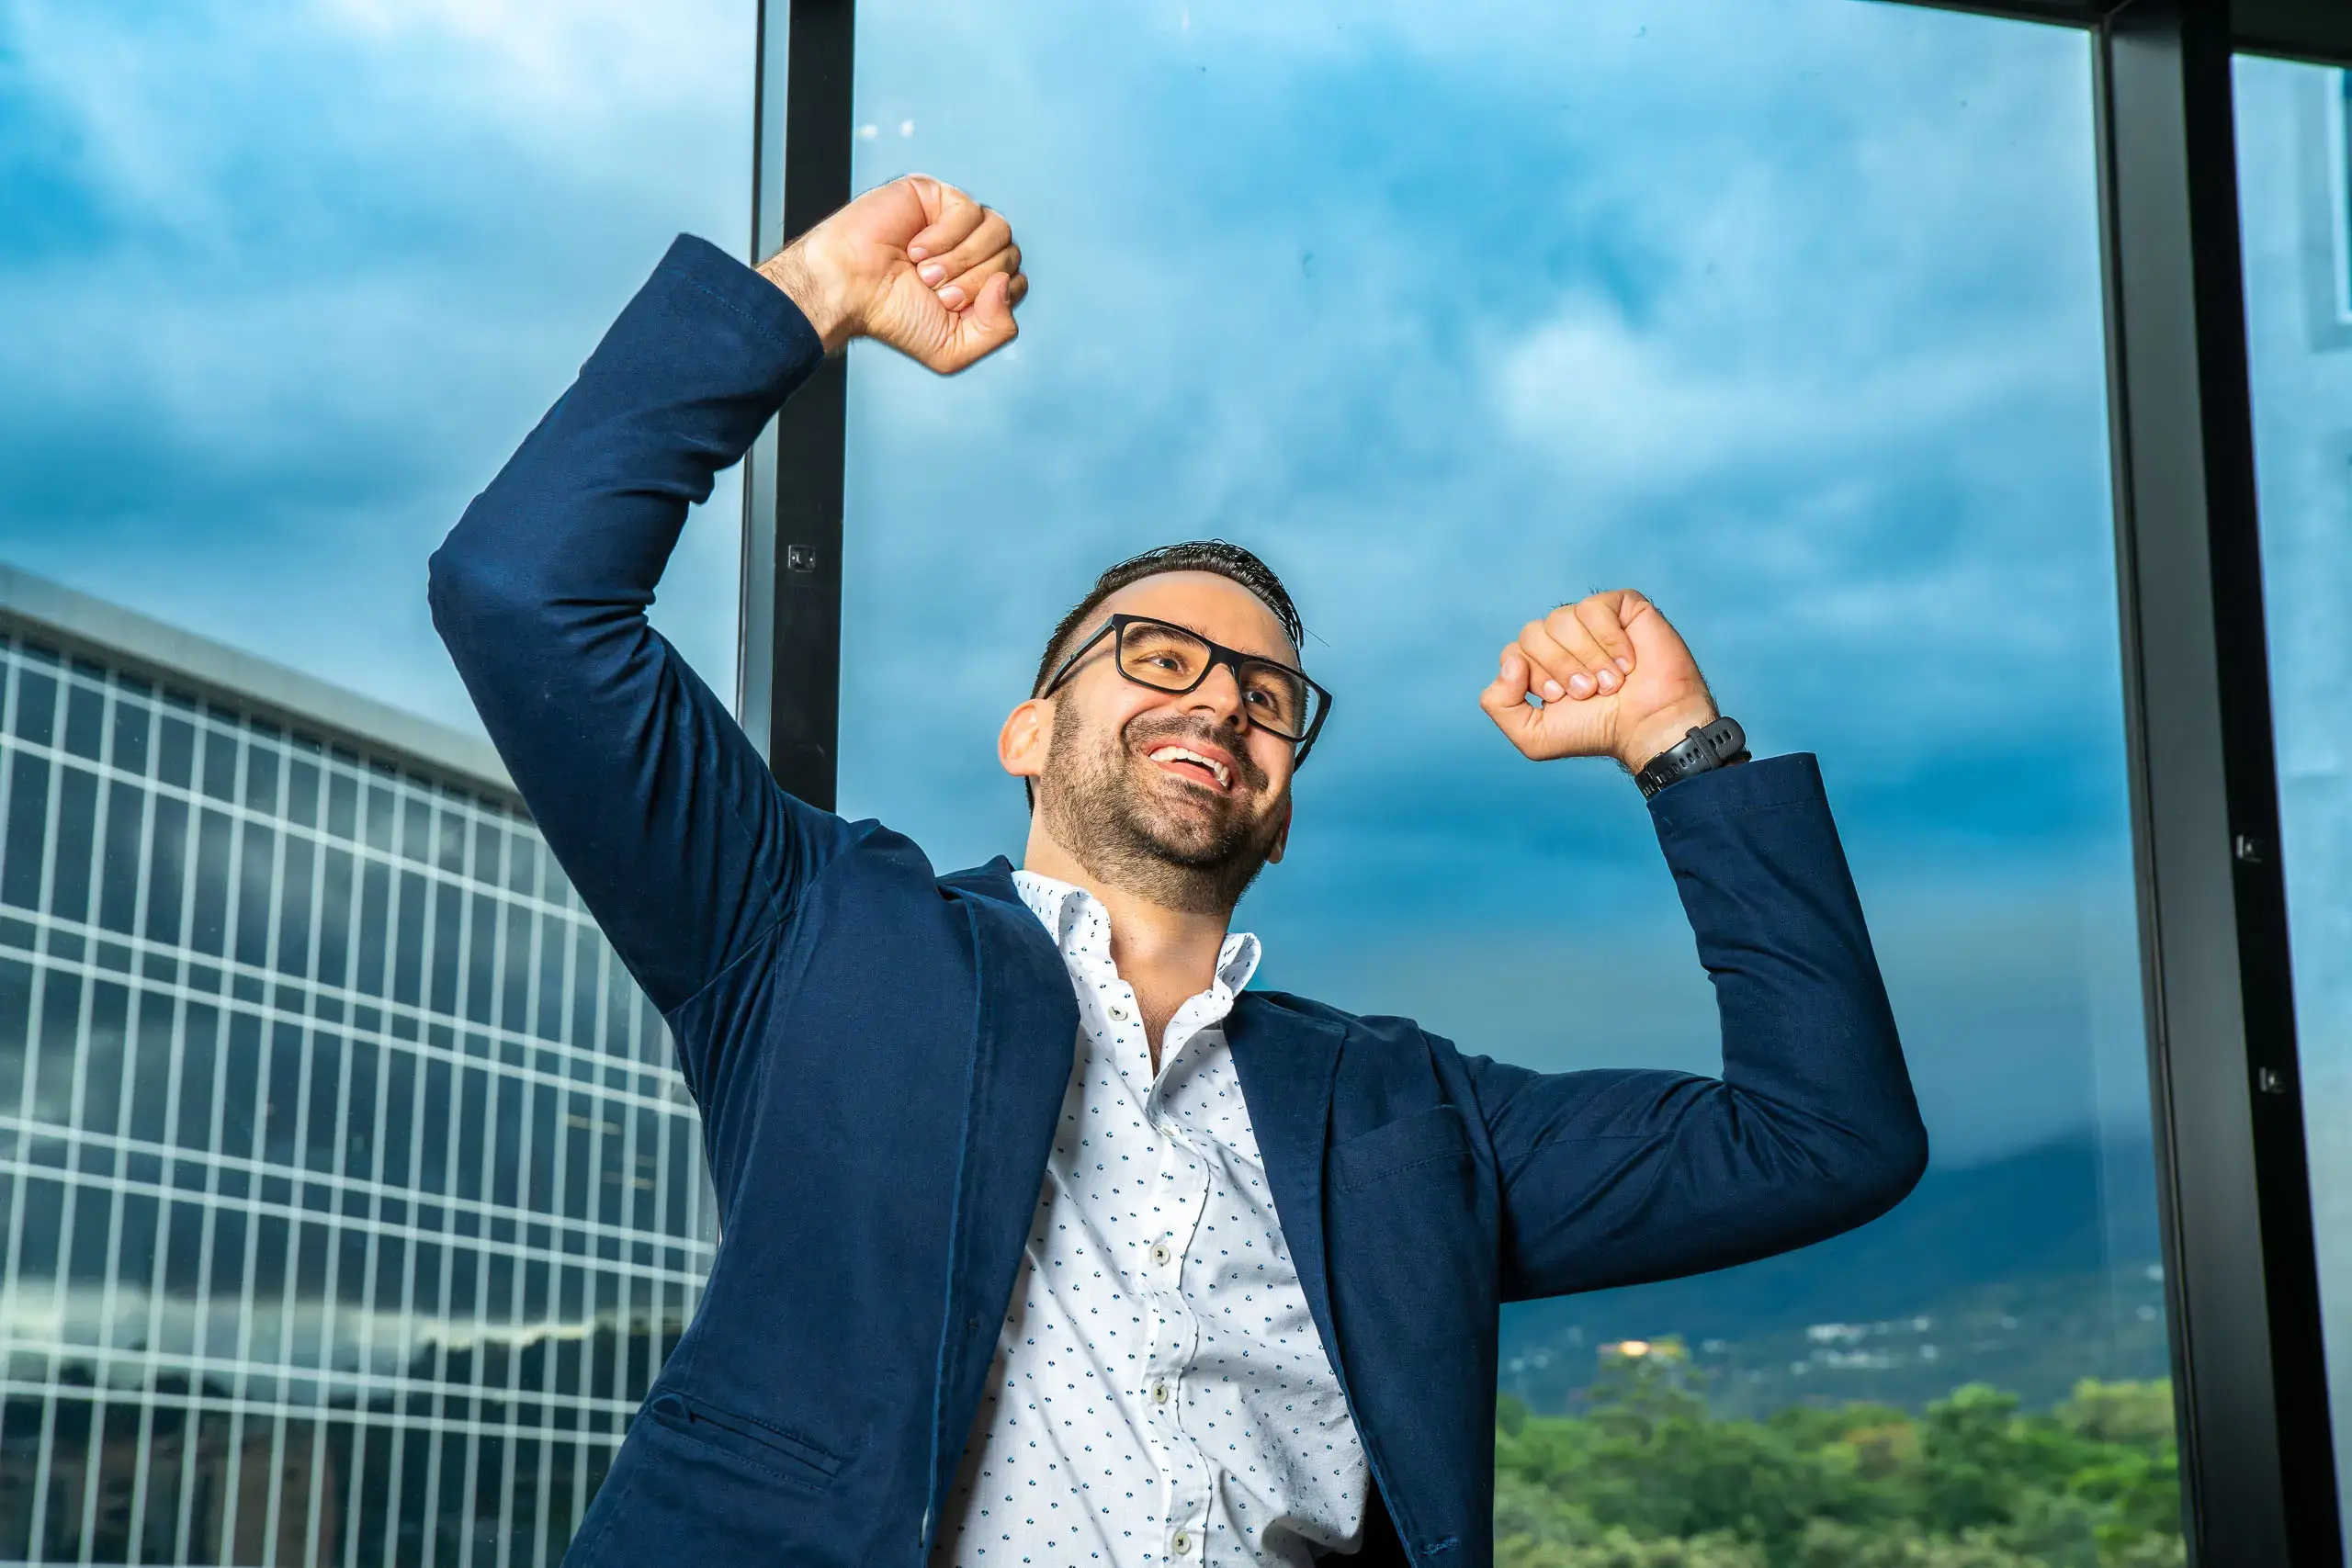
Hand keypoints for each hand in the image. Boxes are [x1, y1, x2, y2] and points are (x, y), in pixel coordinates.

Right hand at [756, 174, 1027, 372]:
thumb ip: (998, 331)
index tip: (952, 307)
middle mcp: (971, 250)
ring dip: (960, 260)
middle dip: (972, 281)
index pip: (1016, 282)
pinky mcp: (937, 195)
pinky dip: (943, 237)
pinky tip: (915, 247)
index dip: (991, 298)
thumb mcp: (954, 349)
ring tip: (924, 271)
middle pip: (1010, 255)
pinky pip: (969, 211)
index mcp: (978, 282)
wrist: (849, 289)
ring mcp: (956, 221)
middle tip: (933, 290)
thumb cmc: (891, 315)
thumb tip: (1009, 284)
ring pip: (998, 230)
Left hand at [1478, 590, 1720, 771]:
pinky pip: (1595, 607)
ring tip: (1611, 682)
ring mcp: (1589, 620)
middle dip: (1561, 667)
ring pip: (1561, 619)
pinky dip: (1609, 639)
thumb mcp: (1532, 735)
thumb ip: (1499, 705)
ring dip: (1587, 658)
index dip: (1536, 676)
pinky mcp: (1620, 607)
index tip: (1563, 698)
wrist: (1648, 726)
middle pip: (1533, 633)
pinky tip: (1628, 662)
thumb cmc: (1597, 731)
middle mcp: (1561, 638)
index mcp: (1538, 662)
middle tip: (1589, 691)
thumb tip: (1510, 661)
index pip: (1513, 652)